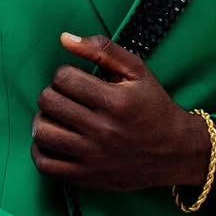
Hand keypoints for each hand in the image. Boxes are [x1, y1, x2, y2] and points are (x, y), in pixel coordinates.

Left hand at [30, 33, 210, 192]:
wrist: (175, 152)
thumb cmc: (153, 106)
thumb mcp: (137, 71)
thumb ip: (102, 50)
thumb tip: (64, 38)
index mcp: (116, 101)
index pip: (63, 78)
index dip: (65, 74)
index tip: (76, 80)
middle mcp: (103, 130)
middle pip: (49, 102)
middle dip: (52, 93)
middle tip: (66, 97)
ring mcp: (92, 156)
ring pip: (42, 133)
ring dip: (43, 119)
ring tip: (56, 117)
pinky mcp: (86, 177)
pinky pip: (44, 164)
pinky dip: (40, 149)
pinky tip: (54, 139)